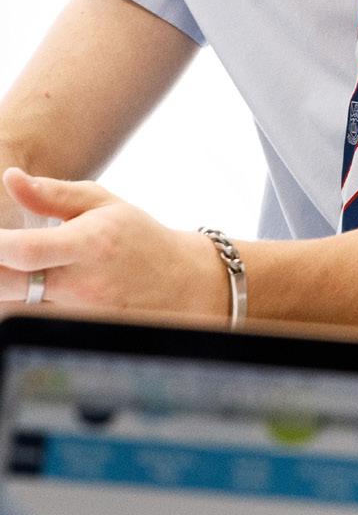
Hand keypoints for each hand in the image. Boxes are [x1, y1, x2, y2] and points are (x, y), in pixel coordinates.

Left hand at [0, 169, 228, 318]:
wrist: (182, 285)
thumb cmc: (136, 237)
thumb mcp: (101, 203)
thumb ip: (51, 193)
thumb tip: (10, 179)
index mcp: (88, 244)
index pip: (27, 251)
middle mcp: (81, 285)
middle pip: (9, 288)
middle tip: (0, 254)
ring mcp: (79, 317)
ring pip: (16, 311)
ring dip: (5, 289)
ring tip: (11, 270)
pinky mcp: (78, 335)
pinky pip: (33, 325)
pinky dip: (21, 307)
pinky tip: (24, 289)